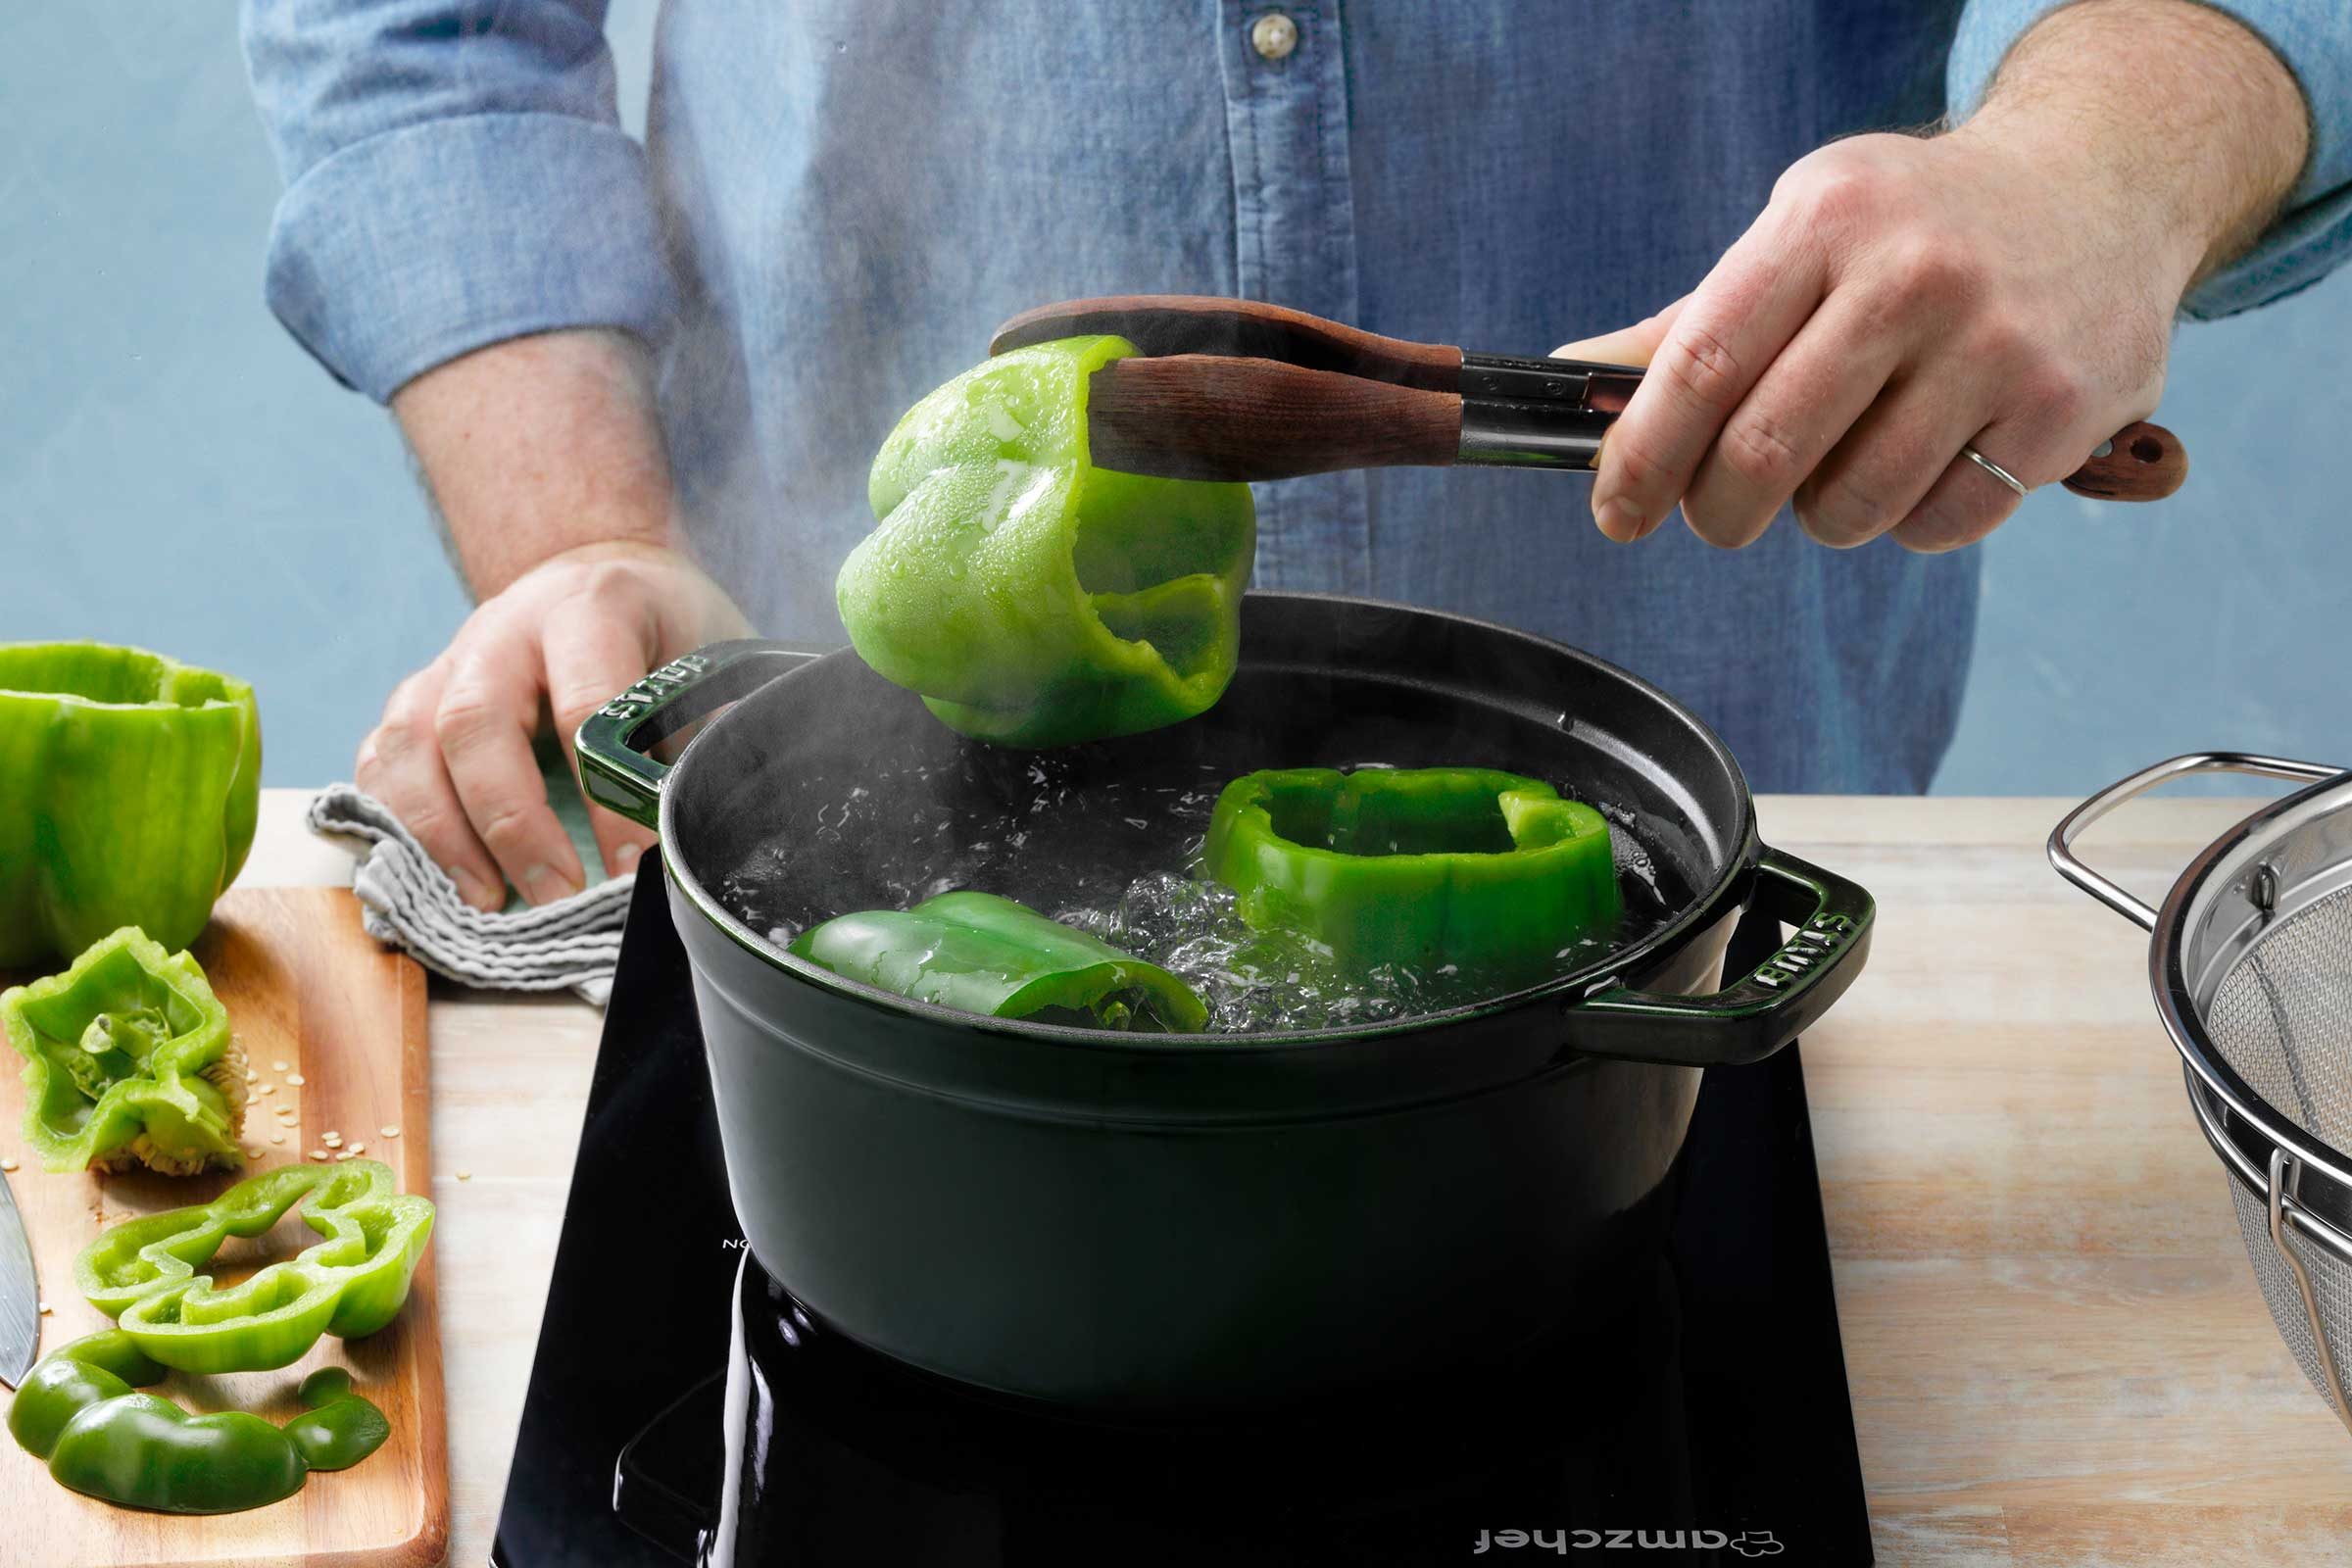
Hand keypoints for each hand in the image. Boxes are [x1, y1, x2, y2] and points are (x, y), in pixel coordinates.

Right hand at [356, 541, 749, 908]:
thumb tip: (708, 814)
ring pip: (409, 742)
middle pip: (474, 721)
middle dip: (511, 823)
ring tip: (484, 904)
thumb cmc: (666, 632)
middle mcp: (503, 629)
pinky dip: (397, 824)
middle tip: (555, 897)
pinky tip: (433, 879)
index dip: (608, 796)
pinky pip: (381, 761)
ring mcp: (448, 662)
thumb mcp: (715, 660)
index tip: (632, 869)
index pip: (587, 705)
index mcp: (590, 608)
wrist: (601, 573)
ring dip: (439, 833)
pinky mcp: (415, 700)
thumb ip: (715, 731)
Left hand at [1557, 0, 2304, 553]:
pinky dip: (1908, 519)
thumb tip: (1576, 382)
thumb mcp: (1804, 230)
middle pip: (1765, 452)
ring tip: (1841, 464)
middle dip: (1720, 511)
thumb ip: (1695, 320)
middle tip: (1720, 514)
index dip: (1642, 458)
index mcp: (1825, 219)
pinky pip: (1936, 524)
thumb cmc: (1918, 223)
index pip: (1702, 365)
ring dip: (1820, 516)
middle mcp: (1913, 274)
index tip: (1616, 513)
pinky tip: (1925, 460)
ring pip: (1850, 506)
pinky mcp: (2059, 409)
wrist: (2102, 184)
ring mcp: (1995, 343)